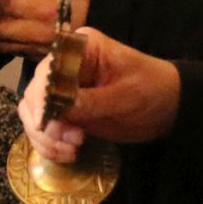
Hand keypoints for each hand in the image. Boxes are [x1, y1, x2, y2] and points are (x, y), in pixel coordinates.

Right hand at [16, 28, 180, 162]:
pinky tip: (67, 154)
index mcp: (81, 49)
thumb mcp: (126, 94)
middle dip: (46, 122)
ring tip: (71, 151)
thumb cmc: (152, 89)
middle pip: (34, 93)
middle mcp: (65, 67)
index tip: (48, 121)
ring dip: (45, 138)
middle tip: (72, 140)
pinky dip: (49, 145)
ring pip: (34, 114)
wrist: (168, 107)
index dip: (42, 94)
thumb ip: (91, 101)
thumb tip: (57, 110)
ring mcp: (63, 91)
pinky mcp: (66, 114)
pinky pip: (45, 130)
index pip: (48, 68)